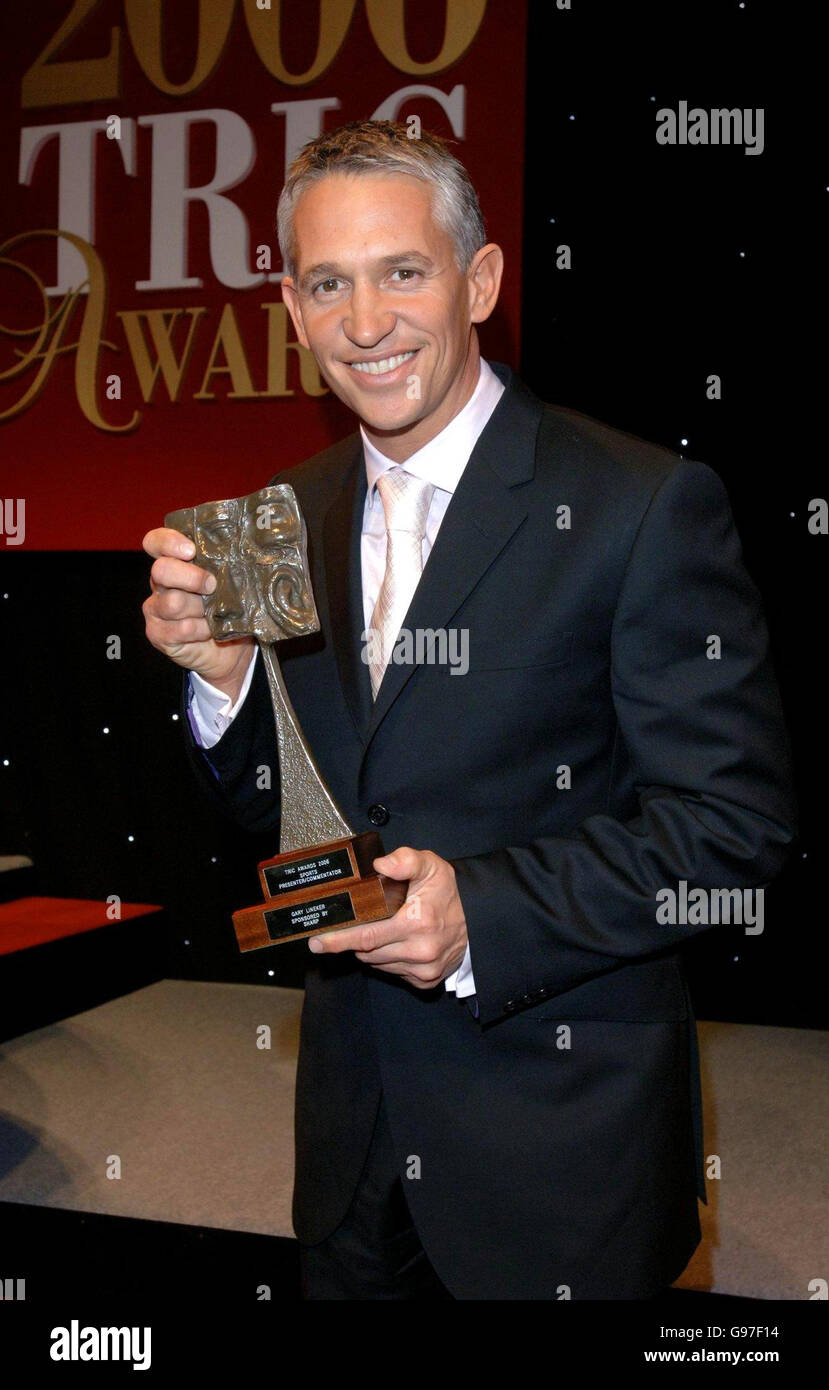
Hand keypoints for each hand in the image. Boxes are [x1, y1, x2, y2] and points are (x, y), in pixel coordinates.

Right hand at [142, 526, 253, 694]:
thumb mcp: (229, 583)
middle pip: (161, 570)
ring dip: (200, 609)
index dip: (169, 541)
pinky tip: (209, 631)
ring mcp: (156, 609)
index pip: (156, 542)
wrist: (229, 650)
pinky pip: (180, 628)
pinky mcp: (158, 633)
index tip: (191, 549)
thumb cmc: (228, 608)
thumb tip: (249, 551)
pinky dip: (200, 630)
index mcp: (174, 563)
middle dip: (191, 577)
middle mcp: (160, 583)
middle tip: (212, 585)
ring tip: (214, 614)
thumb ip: (228, 565)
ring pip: (173, 602)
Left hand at [307, 847, 467, 988]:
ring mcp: (424, 969)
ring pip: (378, 963)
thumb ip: (404, 860)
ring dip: (373, 949)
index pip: (366, 936)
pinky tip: (398, 943)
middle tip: (353, 925)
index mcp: (417, 922)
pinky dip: (388, 959)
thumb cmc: (449, 892)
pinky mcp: (426, 980)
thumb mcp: (430, 865)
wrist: (479, 918)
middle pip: (367, 952)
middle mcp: (420, 950)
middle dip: (355, 940)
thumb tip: (379, 866)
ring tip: (384, 929)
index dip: (339, 940)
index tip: (317, 943)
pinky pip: (393, 972)